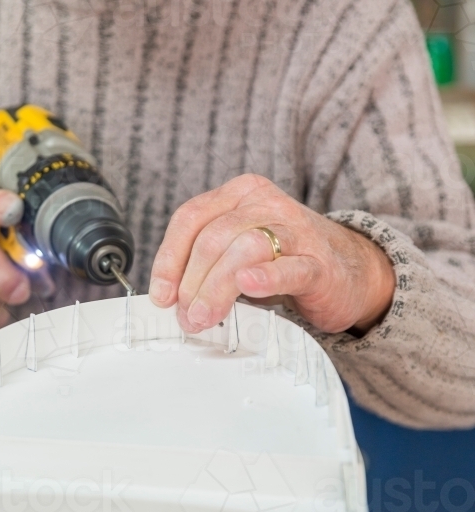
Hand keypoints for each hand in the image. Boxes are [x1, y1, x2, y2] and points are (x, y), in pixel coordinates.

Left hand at [149, 175, 394, 335]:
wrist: (350, 271)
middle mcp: (267, 204)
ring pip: (246, 249)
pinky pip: (290, 267)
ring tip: (204, 316)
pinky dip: (267, 277)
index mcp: (240, 194)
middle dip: (192, 281)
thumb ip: (206, 264)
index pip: (191, 217)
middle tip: (186, 315)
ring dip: (217, 287)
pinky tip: (250, 286)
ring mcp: (296, 231)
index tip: (162, 294)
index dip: (169, 258)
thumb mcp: (238, 251)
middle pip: (215, 237)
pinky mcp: (320, 263)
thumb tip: (170, 298)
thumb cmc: (285, 260)